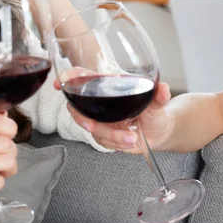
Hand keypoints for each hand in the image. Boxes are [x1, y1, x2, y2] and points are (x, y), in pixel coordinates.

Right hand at [55, 68, 173, 152]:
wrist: (161, 132)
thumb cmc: (157, 112)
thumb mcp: (159, 103)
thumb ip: (159, 96)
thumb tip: (162, 89)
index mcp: (110, 87)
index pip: (84, 79)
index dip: (69, 79)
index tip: (60, 83)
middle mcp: (101, 103)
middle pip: (78, 107)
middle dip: (83, 118)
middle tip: (92, 125)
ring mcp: (101, 119)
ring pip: (92, 128)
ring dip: (111, 135)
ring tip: (132, 138)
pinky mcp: (104, 135)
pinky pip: (101, 141)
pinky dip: (115, 143)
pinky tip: (129, 142)